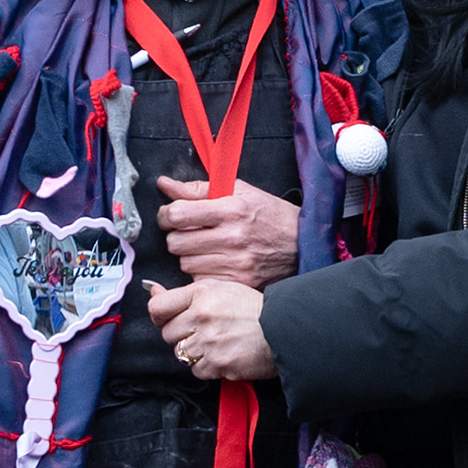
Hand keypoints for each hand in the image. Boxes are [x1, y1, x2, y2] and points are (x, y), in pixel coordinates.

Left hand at [148, 279, 277, 382]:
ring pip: (180, 354)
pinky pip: (196, 371)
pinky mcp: (218, 364)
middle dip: (181, 335)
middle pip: (167, 334)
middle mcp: (202, 316)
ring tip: (215, 343)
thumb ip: (185, 293)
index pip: (158, 307)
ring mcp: (209, 342)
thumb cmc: (253, 308)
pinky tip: (222, 355)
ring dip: (194, 352)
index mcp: (201, 293)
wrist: (284, 329)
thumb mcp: (220, 288)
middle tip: (202, 332)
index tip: (168, 318)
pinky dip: (207, 367)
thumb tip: (152, 290)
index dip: (160, 315)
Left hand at [159, 177, 299, 286]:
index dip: (166, 215)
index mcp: (232, 209)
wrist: (303, 243)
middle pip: (176, 242)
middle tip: (189, 232)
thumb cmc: (270, 215)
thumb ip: (198, 189)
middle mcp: (233, 237)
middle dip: (177, 236)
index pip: (178, 214)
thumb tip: (165, 185)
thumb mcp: (239, 191)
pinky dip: (202, 272)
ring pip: (185, 264)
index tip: (171, 216)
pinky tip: (215, 262)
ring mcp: (236, 263)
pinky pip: (200, 280)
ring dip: (189, 256)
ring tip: (205, 248)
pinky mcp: (238, 281)